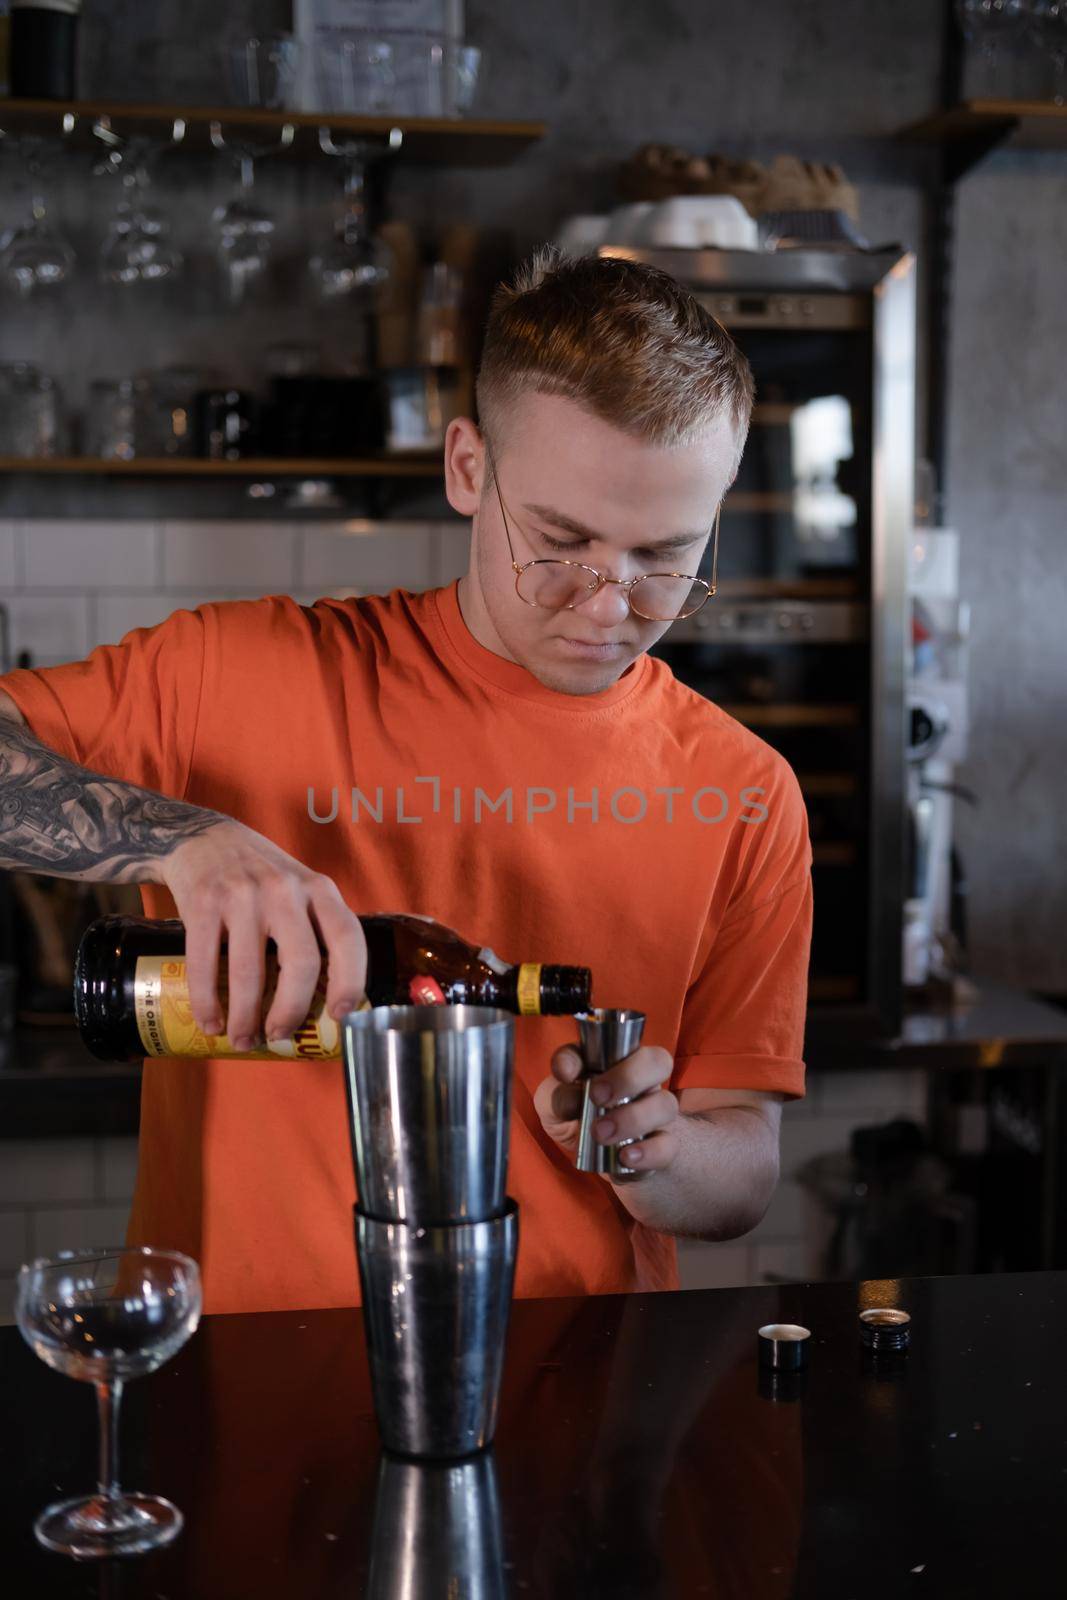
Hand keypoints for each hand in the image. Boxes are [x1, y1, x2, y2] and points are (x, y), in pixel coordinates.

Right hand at [159, 819, 366, 1048]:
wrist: (204, 839)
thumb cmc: (261, 877)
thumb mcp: (299, 888)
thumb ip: (314, 929)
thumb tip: (324, 1005)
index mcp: (318, 888)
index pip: (347, 937)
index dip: (350, 980)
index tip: (340, 1016)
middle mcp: (284, 889)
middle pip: (301, 962)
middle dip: (291, 1010)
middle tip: (279, 1035)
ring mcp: (242, 894)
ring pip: (250, 971)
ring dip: (245, 1017)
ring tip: (242, 1039)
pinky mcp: (203, 902)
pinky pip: (204, 964)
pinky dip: (207, 1002)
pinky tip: (211, 1022)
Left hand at [533, 1043, 680, 1175]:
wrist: (598, 1157)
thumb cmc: (575, 1116)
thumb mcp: (553, 1103)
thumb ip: (555, 1091)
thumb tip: (569, 1086)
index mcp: (616, 1059)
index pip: (619, 1038)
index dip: (595, 1049)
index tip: (566, 1073)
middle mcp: (643, 1080)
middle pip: (658, 1061)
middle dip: (628, 1077)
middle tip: (597, 1096)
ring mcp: (656, 1112)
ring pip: (666, 1104)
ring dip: (633, 1118)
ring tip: (601, 1133)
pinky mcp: (663, 1146)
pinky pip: (669, 1145)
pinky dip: (648, 1151)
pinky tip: (626, 1156)